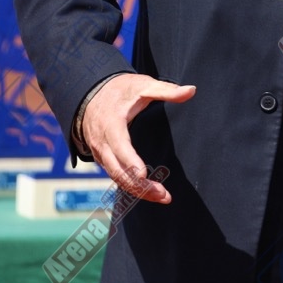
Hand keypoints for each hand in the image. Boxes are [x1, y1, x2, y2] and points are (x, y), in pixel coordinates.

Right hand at [82, 73, 195, 203]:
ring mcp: (100, 153)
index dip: (130, 161)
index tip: (143, 174)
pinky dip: (130, 186)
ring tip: (162, 197)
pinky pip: (114, 176)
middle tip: (164, 195)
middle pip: (118, 170)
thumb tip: (192, 90)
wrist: (91, 93)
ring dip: (137, 190)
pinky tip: (148, 192)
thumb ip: (167, 90)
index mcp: (112, 124)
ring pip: (116, 177)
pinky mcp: (102, 158)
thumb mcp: (143, 85)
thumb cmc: (120, 89)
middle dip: (140, 185)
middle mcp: (103, 142)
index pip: (120, 146)